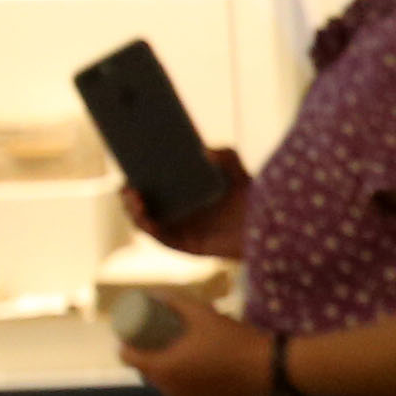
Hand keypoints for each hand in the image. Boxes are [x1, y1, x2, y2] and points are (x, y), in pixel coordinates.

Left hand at [119, 299, 278, 395]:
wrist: (268, 368)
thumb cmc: (232, 339)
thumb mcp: (202, 314)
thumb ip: (176, 302)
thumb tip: (155, 295)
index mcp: (162, 368)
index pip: (128, 356)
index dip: (128, 342)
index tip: (137, 332)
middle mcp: (169, 390)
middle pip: (146, 371)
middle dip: (148, 355)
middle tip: (159, 338)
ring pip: (165, 383)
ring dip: (166, 369)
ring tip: (177, 352)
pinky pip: (182, 393)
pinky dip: (183, 382)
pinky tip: (192, 371)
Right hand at [125, 147, 251, 258]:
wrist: (269, 229)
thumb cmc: (253, 200)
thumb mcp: (237, 172)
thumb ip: (226, 155)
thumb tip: (204, 149)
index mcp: (184, 196)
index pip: (152, 186)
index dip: (136, 176)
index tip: (127, 162)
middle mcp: (179, 214)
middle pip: (143, 204)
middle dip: (128, 192)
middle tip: (126, 178)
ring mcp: (181, 231)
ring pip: (145, 221)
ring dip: (132, 209)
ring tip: (131, 193)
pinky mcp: (187, 246)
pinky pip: (160, 238)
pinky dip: (148, 226)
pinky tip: (144, 214)